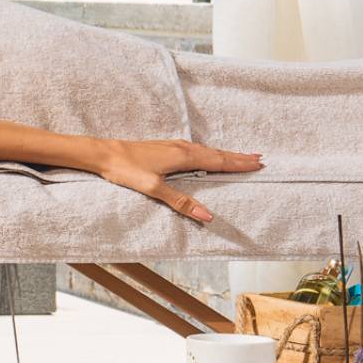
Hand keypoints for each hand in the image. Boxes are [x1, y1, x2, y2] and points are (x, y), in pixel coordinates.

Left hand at [93, 138, 263, 224]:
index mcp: (183, 156)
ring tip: (240, 156)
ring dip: (225, 154)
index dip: (238, 163)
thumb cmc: (127, 170)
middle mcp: (181, 148)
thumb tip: (207, 215)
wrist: (104, 153)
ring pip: (206, 150)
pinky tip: (207, 156)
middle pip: (216, 153)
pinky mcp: (165, 148)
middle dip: (238, 157)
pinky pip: (195, 150)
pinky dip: (209, 153)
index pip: (218, 161)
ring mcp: (173, 146)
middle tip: (259, 158)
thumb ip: (181, 202)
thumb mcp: (154, 189)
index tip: (258, 163)